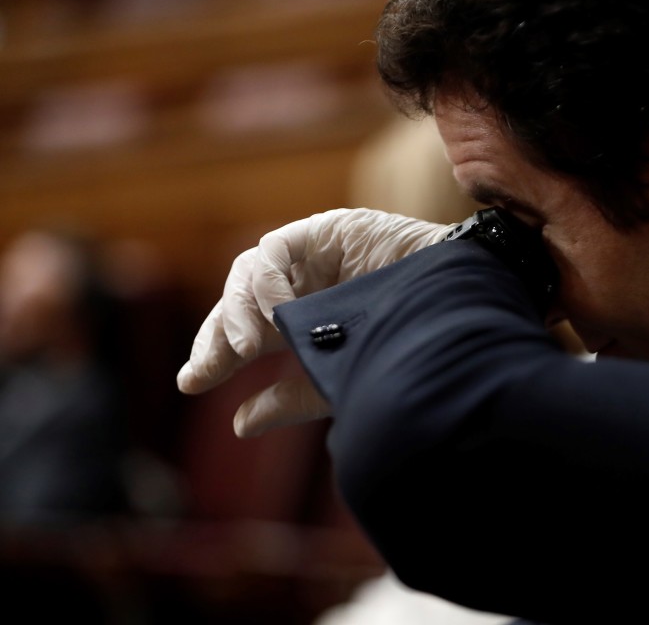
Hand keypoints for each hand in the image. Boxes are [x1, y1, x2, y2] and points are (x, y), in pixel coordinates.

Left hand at [177, 208, 454, 436]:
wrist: (451, 314)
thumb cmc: (403, 346)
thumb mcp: (337, 379)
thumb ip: (290, 397)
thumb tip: (238, 424)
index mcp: (303, 317)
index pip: (244, 330)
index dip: (214, 352)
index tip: (191, 382)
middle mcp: (303, 284)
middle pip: (238, 301)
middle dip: (217, 334)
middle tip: (206, 369)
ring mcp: (313, 256)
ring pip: (248, 272)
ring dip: (238, 311)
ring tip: (244, 350)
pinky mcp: (327, 230)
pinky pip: (275, 250)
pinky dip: (267, 281)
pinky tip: (277, 312)